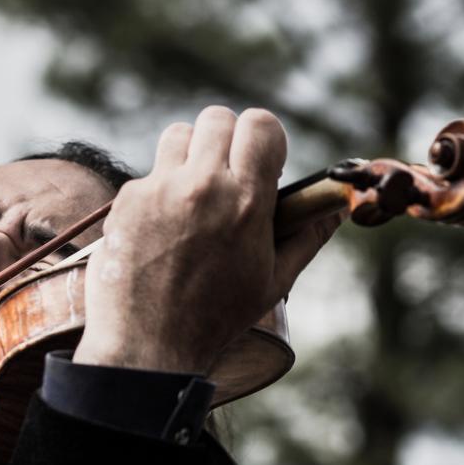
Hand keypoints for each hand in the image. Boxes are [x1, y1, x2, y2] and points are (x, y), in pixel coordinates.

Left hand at [74, 106, 340, 374]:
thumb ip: (307, 236)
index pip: (260, 125)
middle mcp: (202, 187)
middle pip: (217, 119)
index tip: (262, 161)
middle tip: (226, 175)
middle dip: (226, 141)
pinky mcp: (126, 201)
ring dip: (189, 156)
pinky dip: (158, 190)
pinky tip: (162, 228)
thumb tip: (337, 208)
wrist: (147, 345)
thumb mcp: (273, 280)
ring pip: (178, 135)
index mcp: (246, 201)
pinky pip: (148, 173)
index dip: (264, 138)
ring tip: (194, 195)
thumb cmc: (216, 318)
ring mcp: (159, 190)